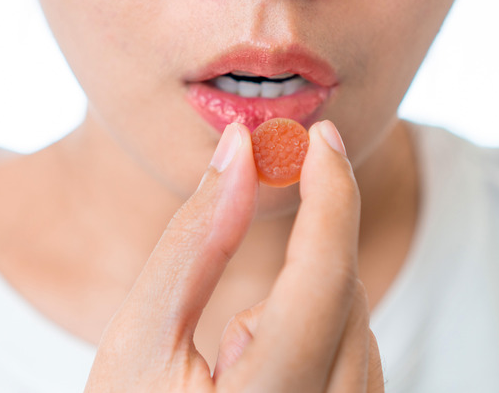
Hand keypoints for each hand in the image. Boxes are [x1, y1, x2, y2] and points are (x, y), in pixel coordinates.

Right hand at [84, 121, 383, 391]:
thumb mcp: (139, 335)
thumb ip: (193, 240)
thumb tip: (238, 151)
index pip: (323, 279)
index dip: (329, 195)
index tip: (317, 137)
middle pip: (346, 297)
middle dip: (315, 232)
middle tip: (278, 180)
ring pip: (359, 326)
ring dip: (314, 285)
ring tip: (235, 331)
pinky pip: (359, 360)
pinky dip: (322, 322)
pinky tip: (265, 349)